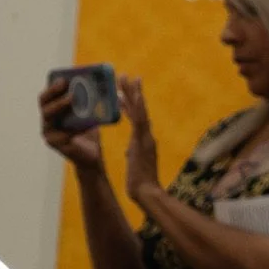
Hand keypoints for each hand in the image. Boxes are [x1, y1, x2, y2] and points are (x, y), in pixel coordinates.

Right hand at [38, 79, 104, 168]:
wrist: (91, 154)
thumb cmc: (89, 131)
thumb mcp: (89, 112)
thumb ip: (92, 100)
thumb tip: (109, 87)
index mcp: (52, 110)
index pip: (47, 95)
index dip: (52, 86)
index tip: (63, 78)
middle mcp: (46, 120)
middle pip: (44, 103)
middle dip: (53, 92)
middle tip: (66, 84)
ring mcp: (48, 133)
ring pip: (49, 116)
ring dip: (59, 105)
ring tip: (71, 98)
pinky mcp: (55, 144)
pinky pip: (62, 133)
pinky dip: (73, 127)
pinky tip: (84, 123)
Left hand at [118, 77, 161, 205]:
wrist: (146, 192)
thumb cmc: (139, 182)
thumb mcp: (133, 163)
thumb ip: (132, 153)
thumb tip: (129, 151)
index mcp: (142, 140)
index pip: (135, 117)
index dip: (129, 103)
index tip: (122, 91)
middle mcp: (146, 135)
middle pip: (139, 109)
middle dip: (132, 92)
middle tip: (125, 76)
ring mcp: (146, 137)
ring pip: (141, 111)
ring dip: (135, 94)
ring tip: (129, 78)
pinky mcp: (144, 141)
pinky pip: (140, 120)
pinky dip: (138, 107)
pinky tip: (133, 95)